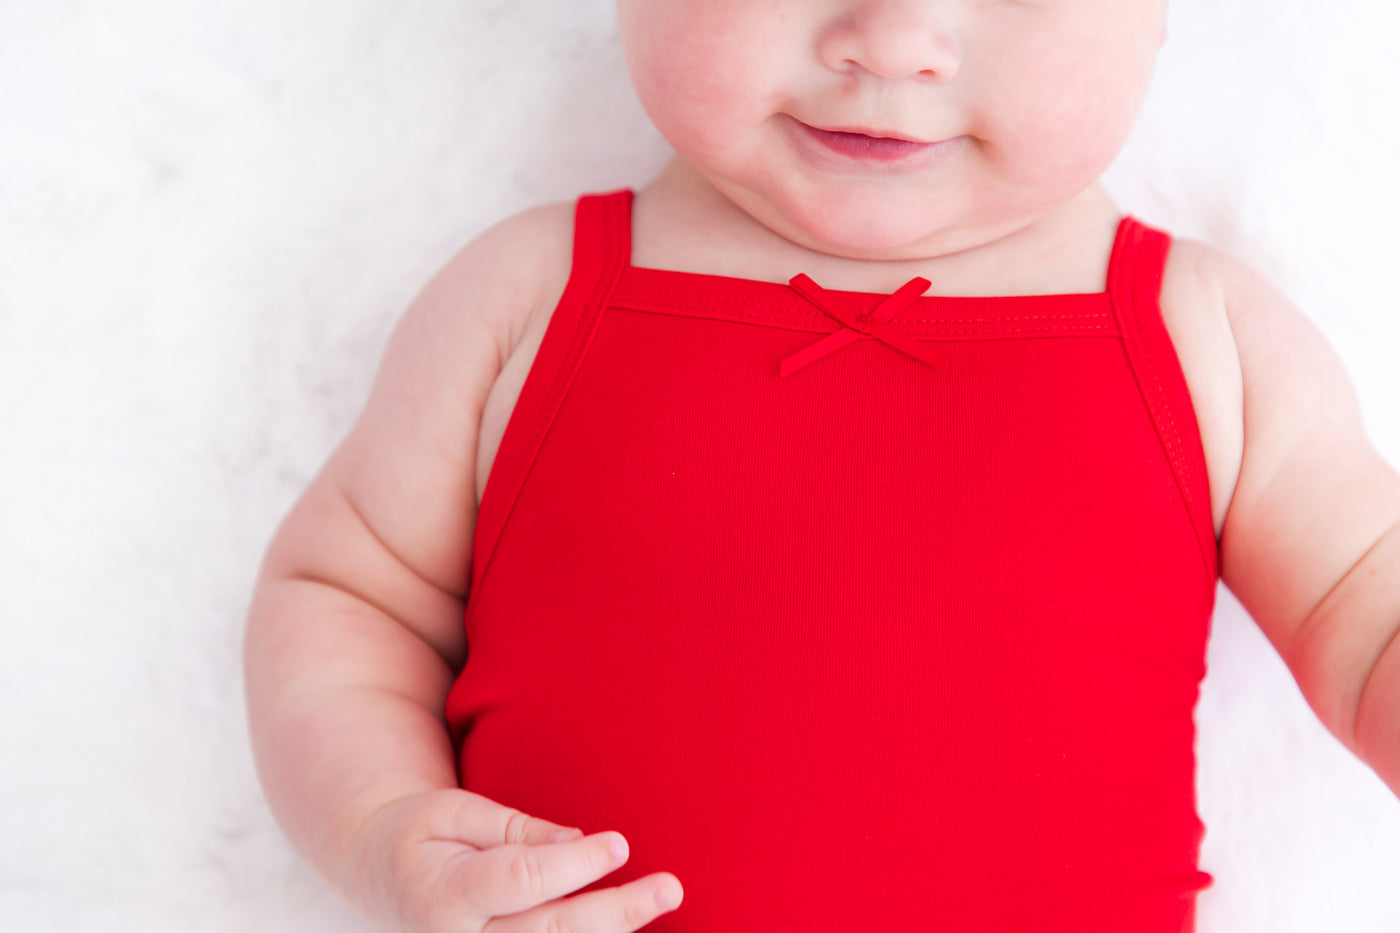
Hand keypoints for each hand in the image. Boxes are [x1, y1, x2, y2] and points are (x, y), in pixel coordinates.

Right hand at [343, 788, 683, 932]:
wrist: (374, 877)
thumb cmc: (419, 833)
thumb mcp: (453, 810)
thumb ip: (514, 827)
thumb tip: (578, 842)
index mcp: (445, 893)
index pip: (522, 881)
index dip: (576, 865)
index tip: (621, 842)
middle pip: (551, 932)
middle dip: (617, 911)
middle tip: (670, 887)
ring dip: (611, 932)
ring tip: (659, 903)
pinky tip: (624, 926)